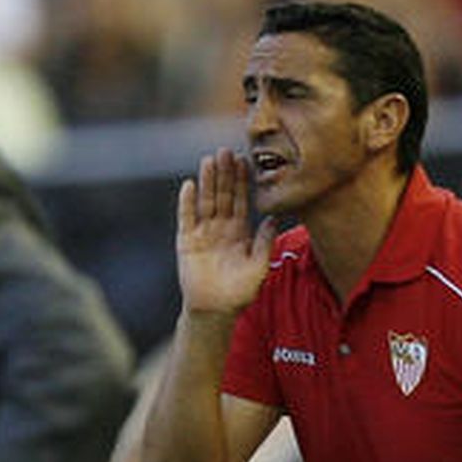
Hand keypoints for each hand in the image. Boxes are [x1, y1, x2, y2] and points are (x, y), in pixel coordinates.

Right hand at [176, 148, 275, 315]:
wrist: (215, 310)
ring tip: (209, 160)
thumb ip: (265, 242)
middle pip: (223, 195)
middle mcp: (221, 228)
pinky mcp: (186, 241)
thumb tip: (275, 218)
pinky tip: (190, 185)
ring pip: (206, 201)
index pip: (241, 200)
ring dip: (207, 181)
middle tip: (227, 151)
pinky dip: (187, 202)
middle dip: (225, 174)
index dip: (242, 181)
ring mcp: (203, 233)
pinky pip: (186, 218)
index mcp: (240, 232)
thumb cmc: (240, 292)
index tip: (246, 160)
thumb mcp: (259, 266)